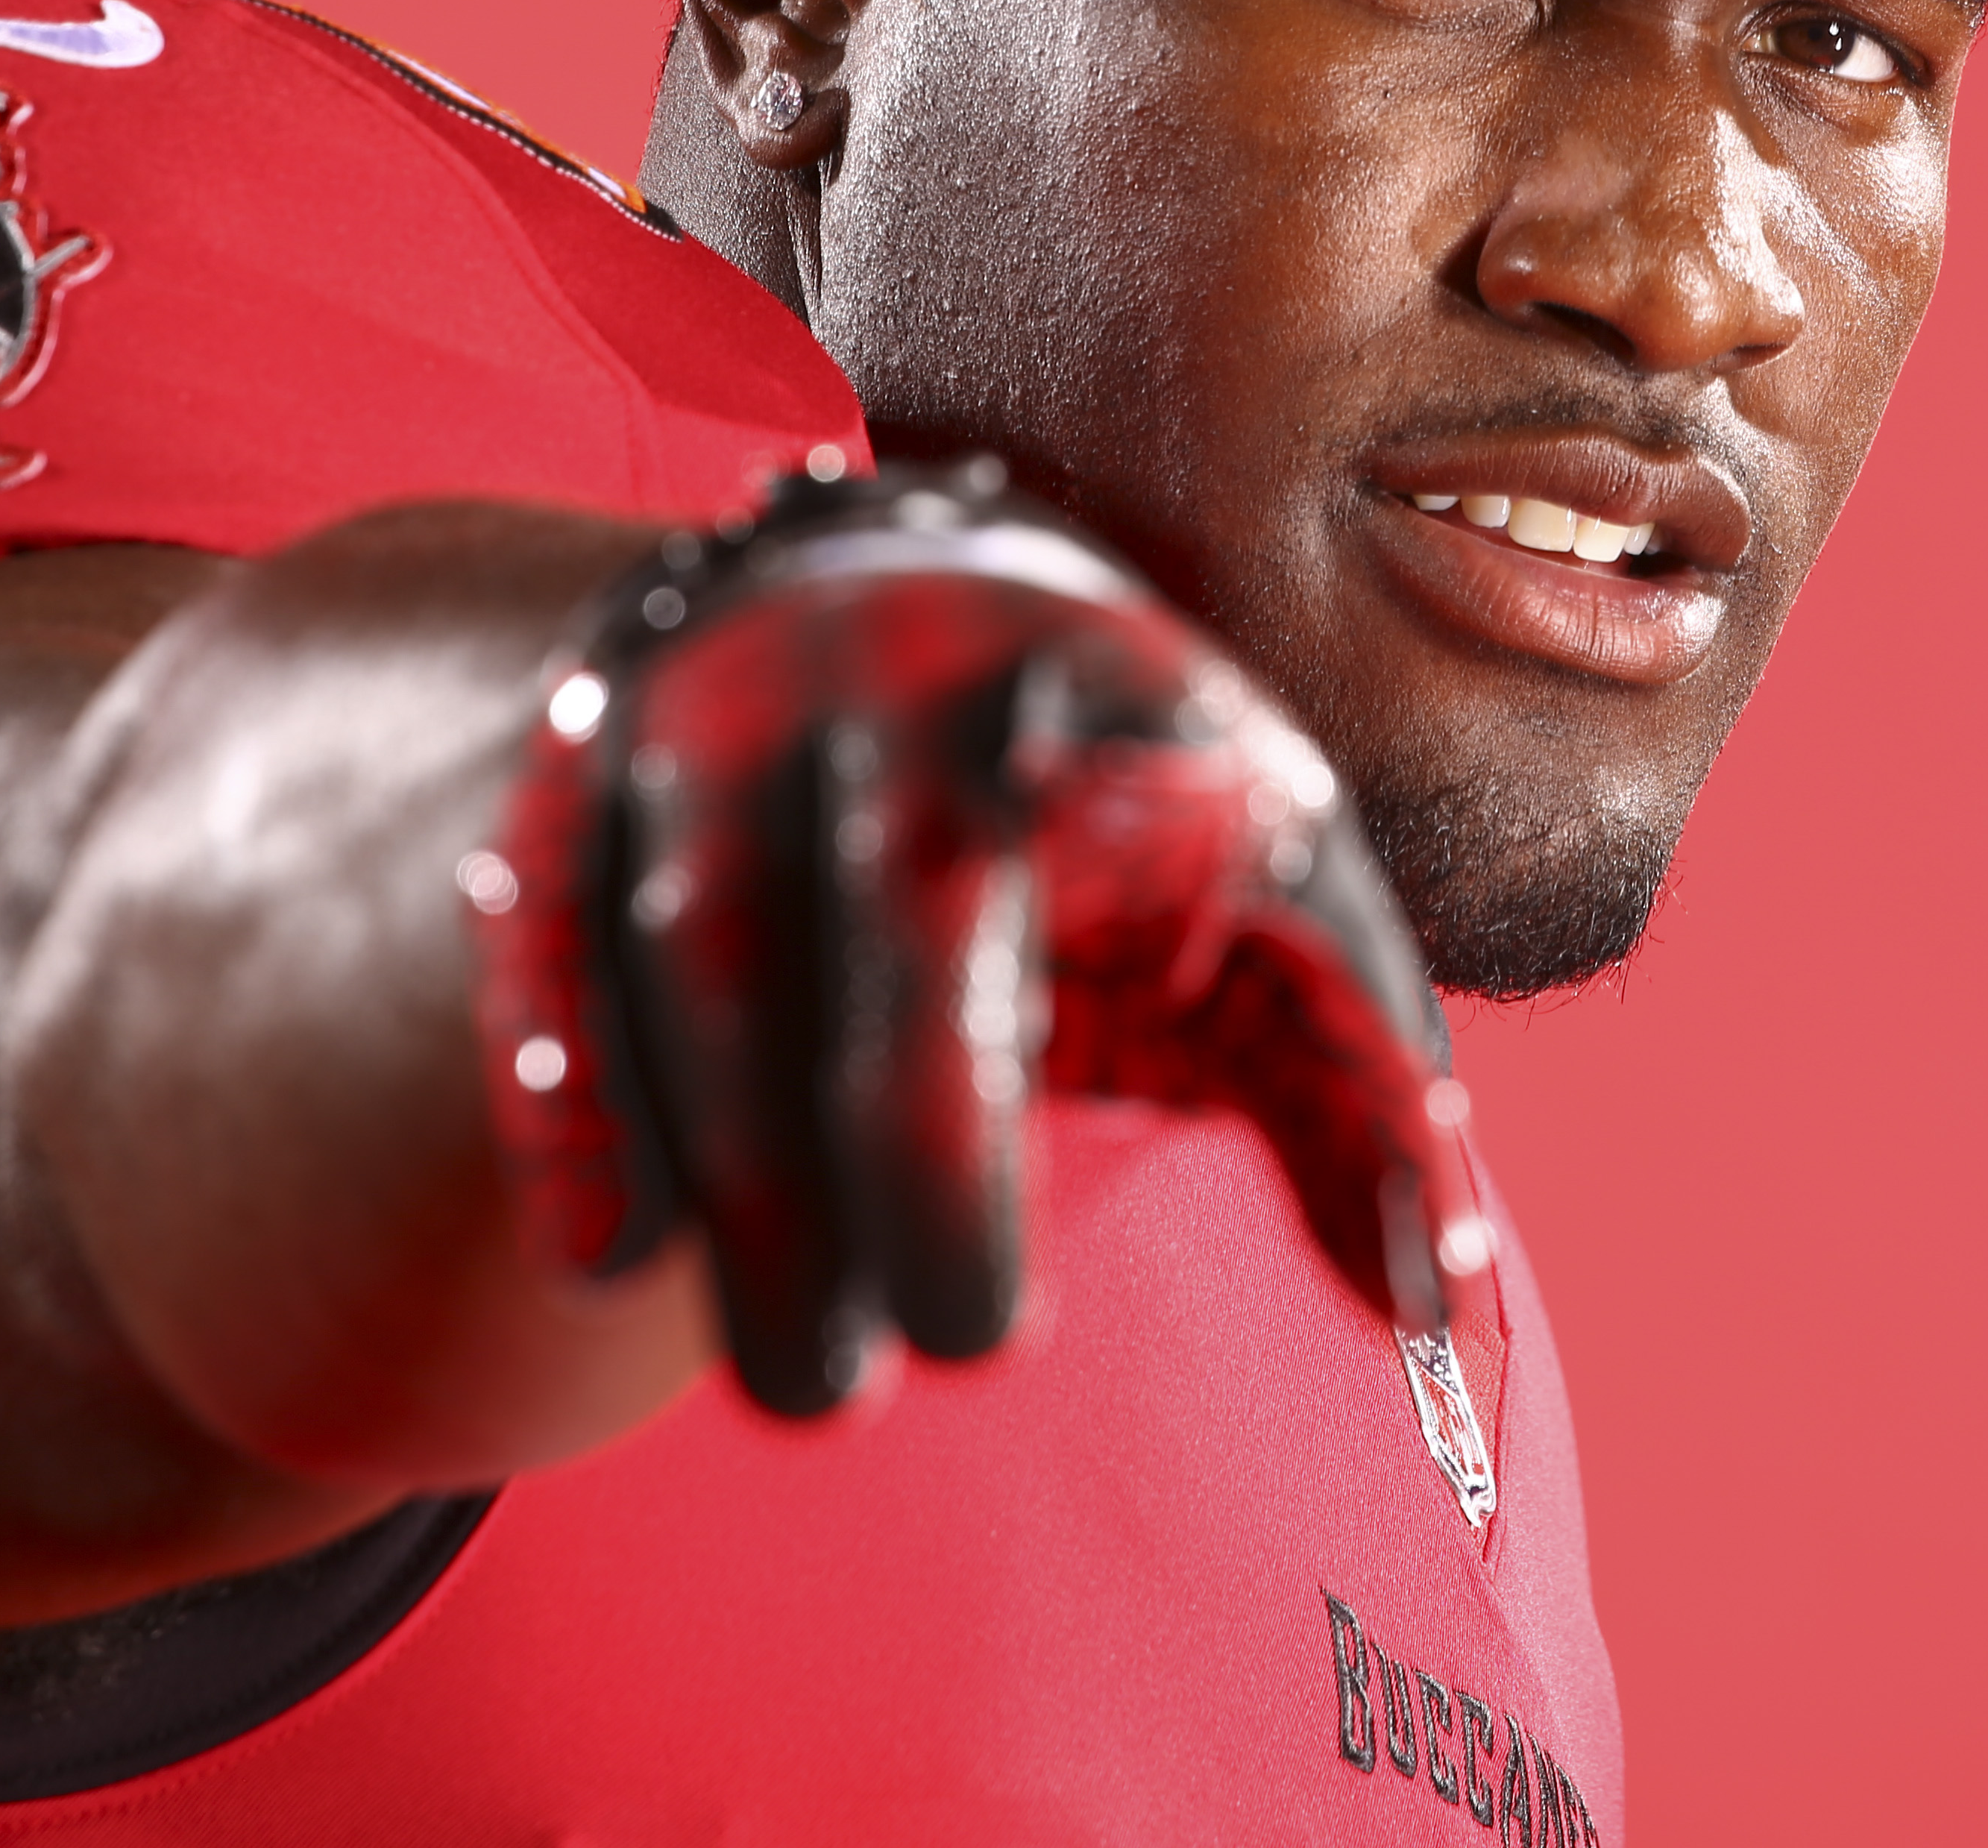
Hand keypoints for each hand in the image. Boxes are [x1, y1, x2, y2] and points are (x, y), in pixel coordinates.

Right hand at [472, 463, 1490, 1415]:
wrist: (874, 599)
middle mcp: (916, 662)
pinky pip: (550, 926)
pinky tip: (612, 1258)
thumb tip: (1437, 1322)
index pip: (1163, 827)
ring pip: (717, 941)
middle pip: (918, 905)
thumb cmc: (1117, 822)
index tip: (1157, 1120)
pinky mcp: (584, 760)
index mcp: (1123, 685)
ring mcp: (732, 701)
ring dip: (758, 1178)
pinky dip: (576, 1090)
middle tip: (976, 1352)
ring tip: (814, 1389)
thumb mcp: (1259, 907)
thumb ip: (1356, 1098)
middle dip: (931, 1148)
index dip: (1152, 976)